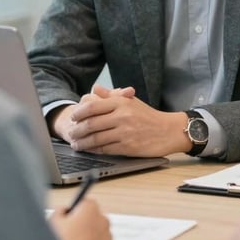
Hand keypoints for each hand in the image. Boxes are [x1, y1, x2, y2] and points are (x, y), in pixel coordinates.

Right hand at [50, 198, 111, 239]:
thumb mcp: (53, 222)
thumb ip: (60, 211)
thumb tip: (63, 211)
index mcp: (91, 209)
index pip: (84, 202)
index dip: (74, 210)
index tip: (67, 218)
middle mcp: (103, 220)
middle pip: (91, 217)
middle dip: (82, 223)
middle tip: (68, 235)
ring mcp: (108, 237)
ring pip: (96, 232)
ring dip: (88, 237)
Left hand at [69, 86, 189, 156]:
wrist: (168, 131)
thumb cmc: (148, 115)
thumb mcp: (131, 101)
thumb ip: (111, 95)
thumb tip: (94, 89)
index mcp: (121, 103)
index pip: (92, 106)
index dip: (78, 113)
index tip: (72, 117)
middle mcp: (122, 116)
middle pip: (90, 124)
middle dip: (76, 130)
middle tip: (70, 133)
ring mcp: (124, 132)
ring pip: (95, 139)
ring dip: (82, 143)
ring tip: (76, 144)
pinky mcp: (128, 147)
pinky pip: (105, 149)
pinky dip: (93, 150)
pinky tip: (89, 150)